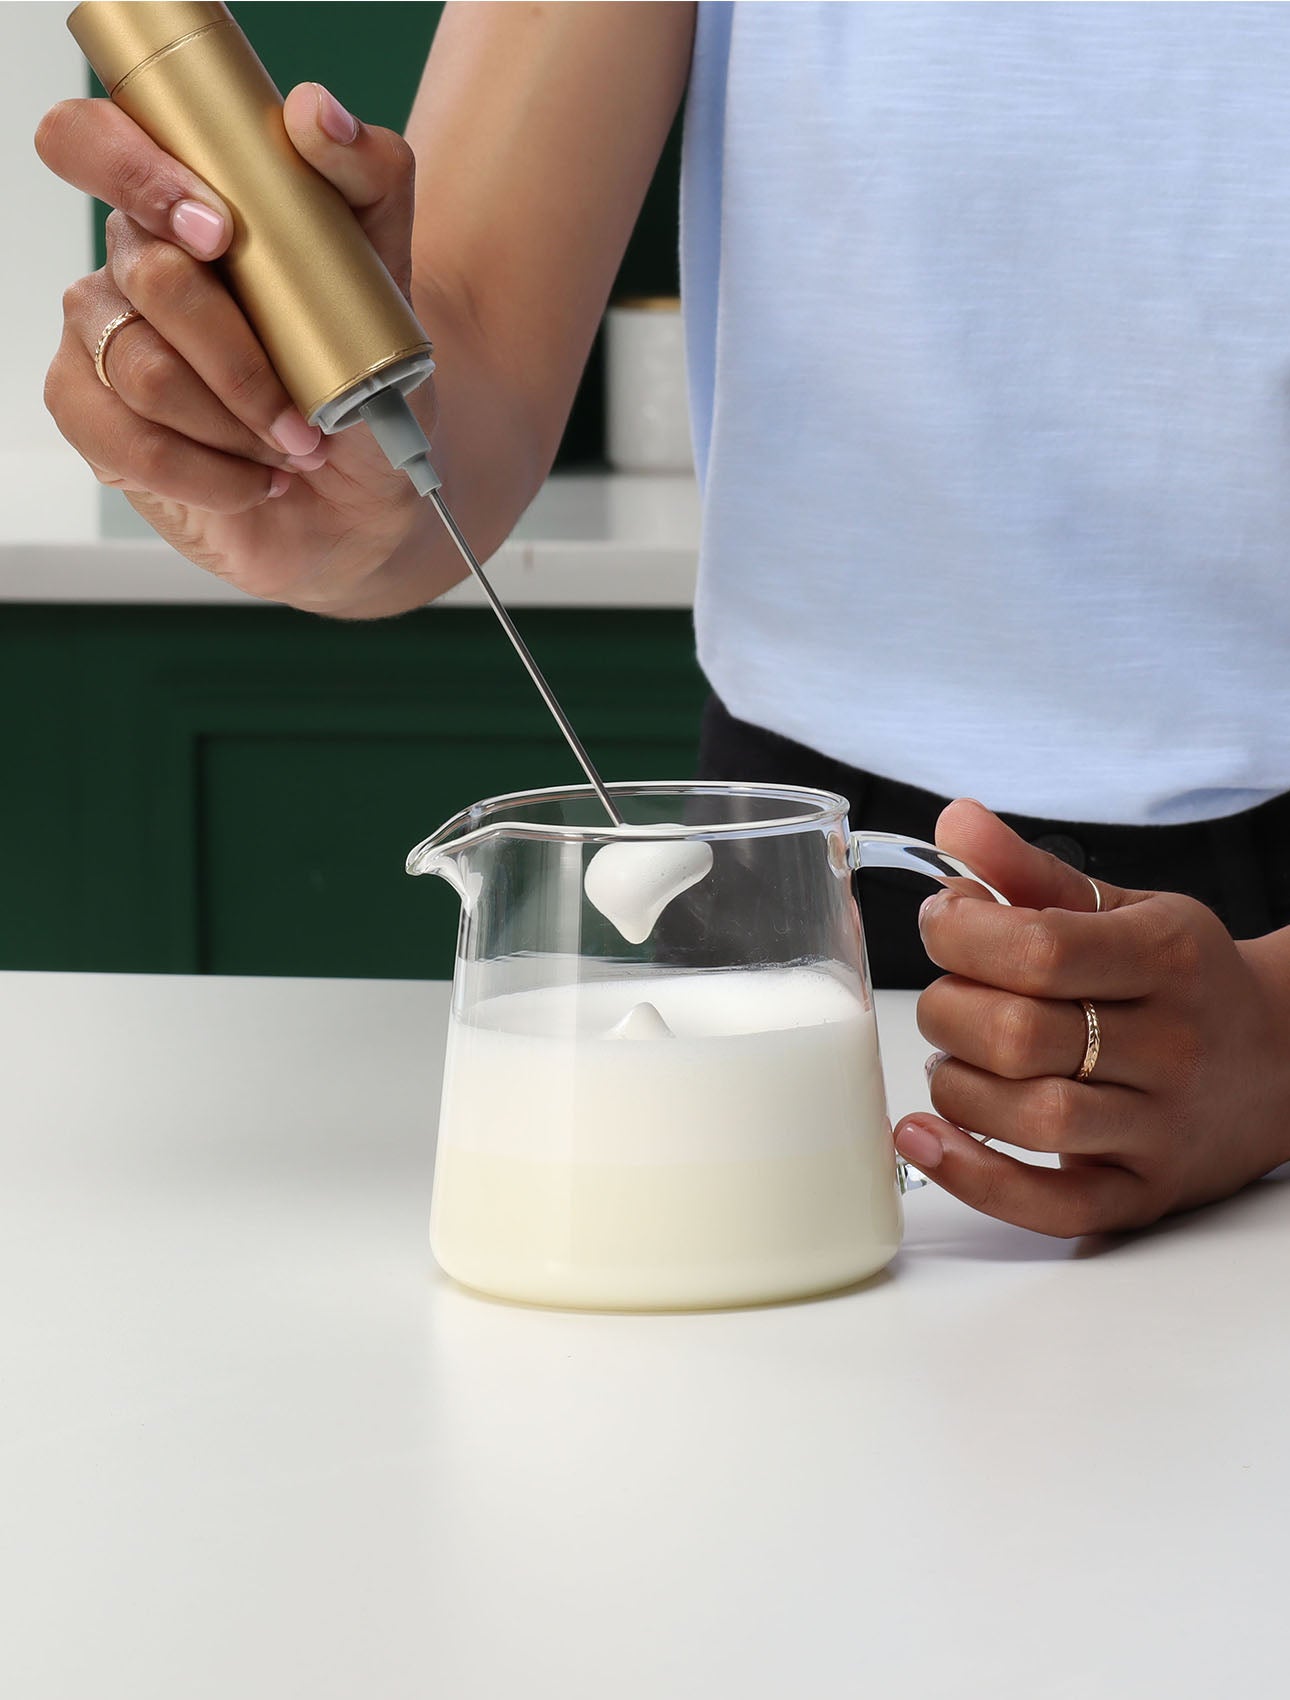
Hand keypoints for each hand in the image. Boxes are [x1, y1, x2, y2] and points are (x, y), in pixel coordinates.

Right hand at [35, 84, 427, 613]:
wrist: (369, 492)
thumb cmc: (367, 383)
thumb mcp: (393, 281)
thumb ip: (373, 178)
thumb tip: (314, 114)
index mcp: (184, 203)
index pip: (95, 142)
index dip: (137, 175)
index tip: (217, 235)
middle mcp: (134, 262)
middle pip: (150, 276)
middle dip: (242, 358)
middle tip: (306, 410)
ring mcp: (105, 339)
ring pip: (144, 369)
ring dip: (237, 424)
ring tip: (294, 447)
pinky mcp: (95, 419)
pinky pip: (123, 439)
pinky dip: (208, 473)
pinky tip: (255, 480)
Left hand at [893, 799, 1289, 1236]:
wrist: (1284, 1060)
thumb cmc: (1181, 979)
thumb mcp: (1124, 909)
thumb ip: (1031, 872)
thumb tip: (954, 820)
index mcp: (1166, 957)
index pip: (1038, 950)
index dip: (960, 936)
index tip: (941, 926)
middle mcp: (1171, 1045)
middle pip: (1019, 1037)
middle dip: (948, 1011)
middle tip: (949, 1000)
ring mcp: (1161, 1129)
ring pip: (1029, 1119)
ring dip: (956, 1086)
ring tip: (956, 1059)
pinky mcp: (1142, 1194)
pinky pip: (1050, 1208)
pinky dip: (973, 1178)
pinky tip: (925, 1139)